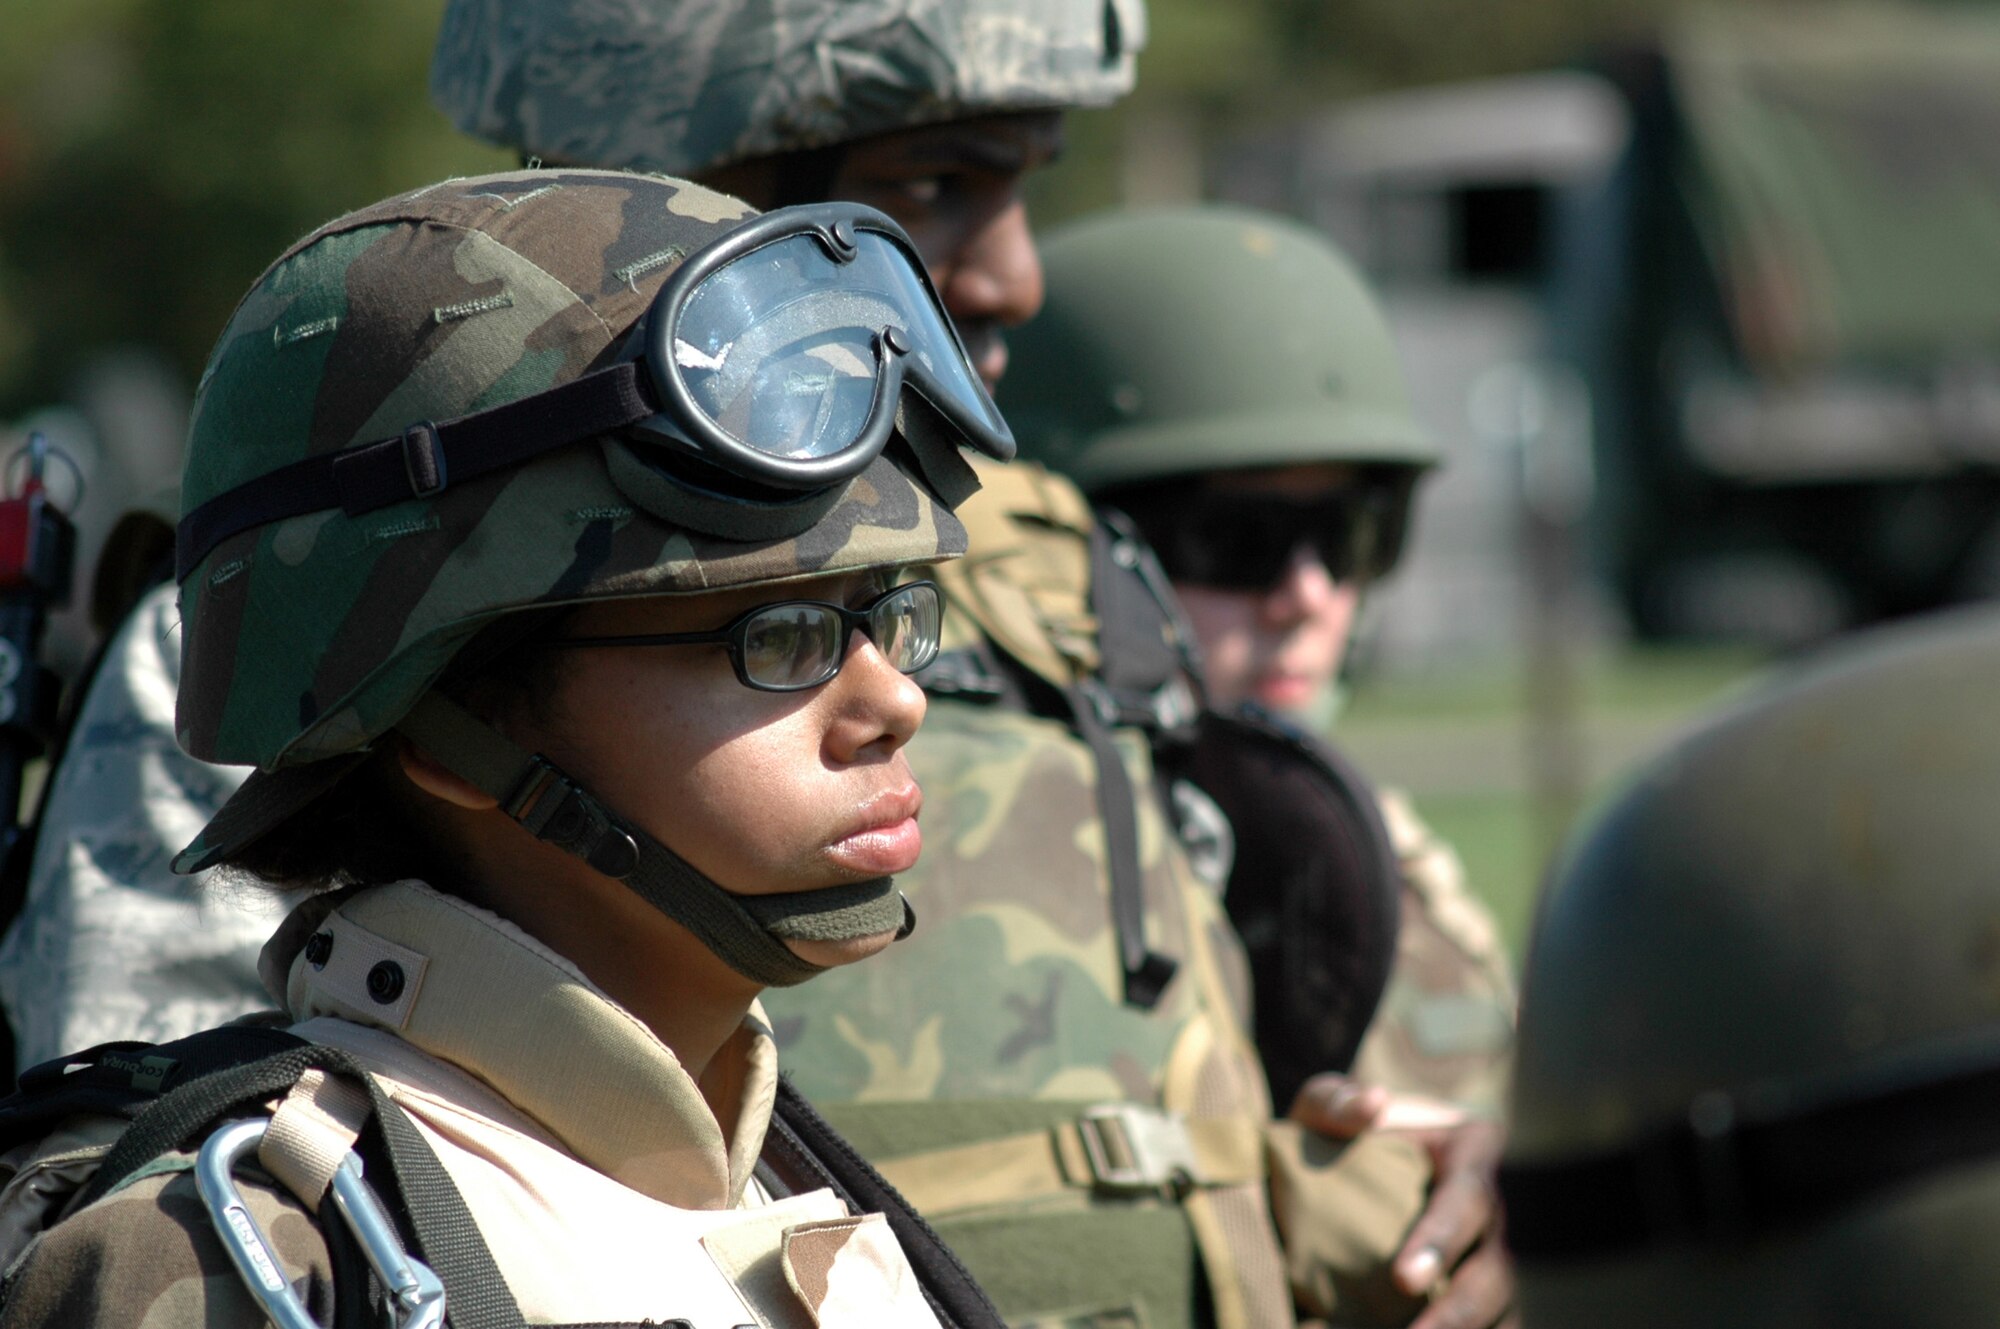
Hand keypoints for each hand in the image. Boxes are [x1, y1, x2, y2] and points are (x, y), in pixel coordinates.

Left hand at [1290, 1073, 1517, 1328]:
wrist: (1348, 1168)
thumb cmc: (1343, 1130)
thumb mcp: (1328, 1106)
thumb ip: (1337, 1101)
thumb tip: (1371, 1103)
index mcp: (1471, 1150)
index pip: (1468, 1196)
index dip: (1441, 1240)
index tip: (1403, 1278)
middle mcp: (1493, 1211)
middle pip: (1494, 1269)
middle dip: (1459, 1311)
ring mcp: (1491, 1260)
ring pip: (1501, 1309)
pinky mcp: (1481, 1299)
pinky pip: (1494, 1325)